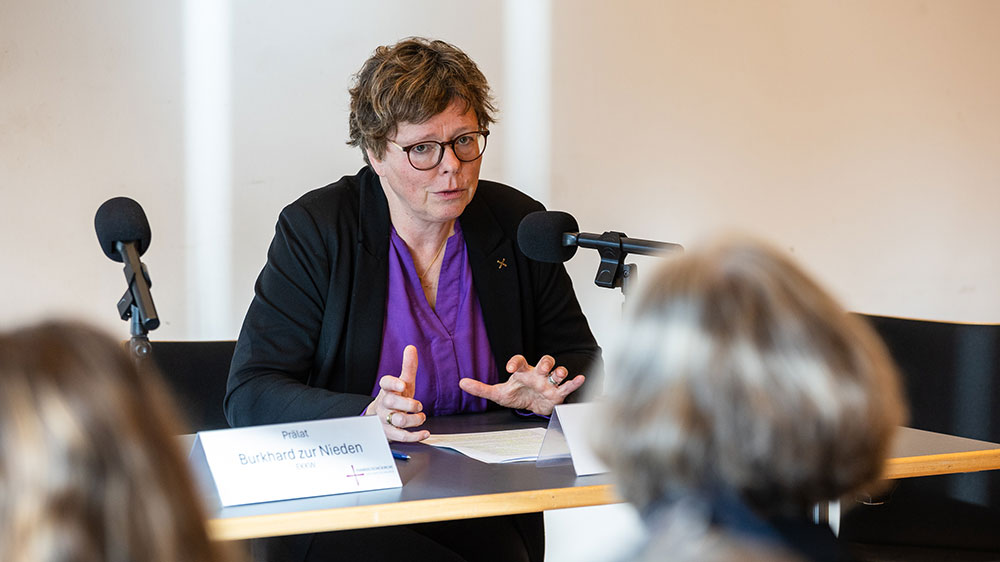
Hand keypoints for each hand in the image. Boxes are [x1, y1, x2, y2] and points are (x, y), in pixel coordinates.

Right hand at [364, 345, 429, 441]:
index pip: (385, 383)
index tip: (402, 385)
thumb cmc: (395, 397)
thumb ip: (408, 367)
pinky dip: (415, 436)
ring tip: (421, 417)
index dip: (393, 383)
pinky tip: (425, 433)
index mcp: (387, 389)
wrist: (381, 417)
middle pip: (392, 402)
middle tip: (418, 405)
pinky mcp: (390, 433)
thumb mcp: (403, 382)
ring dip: (414, 419)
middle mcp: (384, 404)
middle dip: (408, 404)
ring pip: (398, 420)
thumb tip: (411, 348)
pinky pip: (401, 436)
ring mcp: (385, 419)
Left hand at [458, 354, 584, 415]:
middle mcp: (537, 374)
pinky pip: (568, 386)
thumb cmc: (518, 395)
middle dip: (545, 362)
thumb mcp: (498, 393)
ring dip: (560, 371)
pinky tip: (580, 378)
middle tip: (543, 367)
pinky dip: (575, 382)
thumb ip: (481, 388)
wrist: (533, 406)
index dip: (515, 361)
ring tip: (559, 374)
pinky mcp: (559, 393)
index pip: (520, 361)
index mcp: (523, 372)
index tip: (509, 367)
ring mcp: (549, 382)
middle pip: (544, 361)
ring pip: (558, 372)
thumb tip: (461, 383)